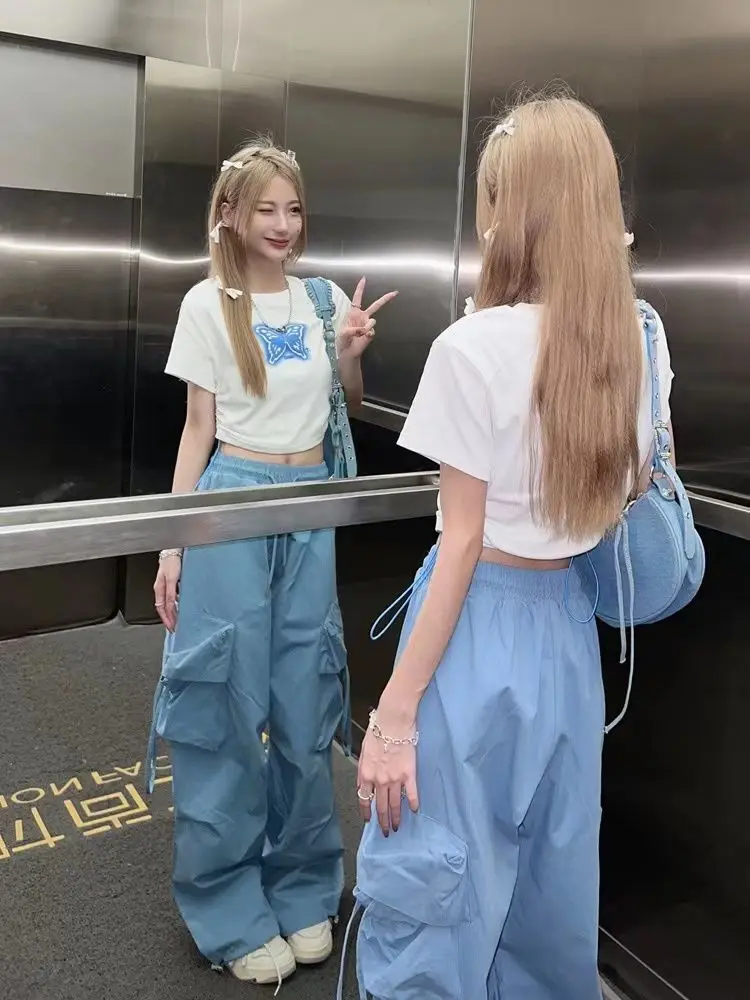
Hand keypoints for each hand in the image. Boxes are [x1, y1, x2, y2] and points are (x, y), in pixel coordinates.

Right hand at [153, 555, 180, 631]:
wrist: (174, 550)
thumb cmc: (172, 562)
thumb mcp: (173, 579)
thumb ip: (171, 593)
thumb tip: (170, 606)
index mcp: (159, 589)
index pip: (162, 609)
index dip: (167, 619)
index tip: (171, 627)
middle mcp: (161, 588)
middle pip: (163, 608)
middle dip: (168, 619)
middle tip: (174, 627)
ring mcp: (166, 585)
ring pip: (167, 603)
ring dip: (172, 612)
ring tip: (177, 620)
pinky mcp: (171, 582)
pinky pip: (171, 597)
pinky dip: (175, 604)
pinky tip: (180, 606)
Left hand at [337, 277, 397, 358]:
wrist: (347, 352)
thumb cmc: (342, 341)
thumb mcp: (343, 333)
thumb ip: (354, 329)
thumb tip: (366, 329)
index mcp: (353, 313)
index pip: (357, 298)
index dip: (360, 288)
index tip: (364, 279)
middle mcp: (362, 316)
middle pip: (376, 305)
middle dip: (385, 298)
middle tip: (395, 292)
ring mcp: (368, 324)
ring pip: (372, 321)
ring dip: (365, 328)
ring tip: (357, 335)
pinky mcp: (371, 333)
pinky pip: (371, 331)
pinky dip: (366, 334)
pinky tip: (361, 338)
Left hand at [357, 712, 418, 835]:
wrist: (394, 721)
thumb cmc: (378, 730)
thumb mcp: (363, 750)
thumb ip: (363, 769)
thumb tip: (363, 784)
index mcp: (366, 773)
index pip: (364, 799)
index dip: (366, 812)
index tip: (368, 820)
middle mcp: (379, 780)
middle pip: (380, 806)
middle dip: (382, 821)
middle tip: (386, 831)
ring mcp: (394, 779)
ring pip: (394, 804)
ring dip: (396, 817)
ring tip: (397, 826)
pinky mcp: (409, 774)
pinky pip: (411, 794)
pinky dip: (413, 804)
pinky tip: (414, 811)